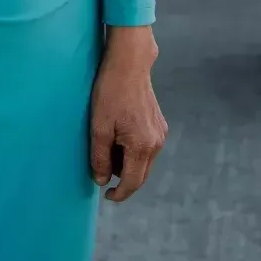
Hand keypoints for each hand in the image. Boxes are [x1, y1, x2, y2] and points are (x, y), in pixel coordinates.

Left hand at [89, 34, 167, 201]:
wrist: (129, 64)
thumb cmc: (110, 93)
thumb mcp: (99, 126)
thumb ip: (100, 157)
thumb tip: (102, 180)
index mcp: (142, 146)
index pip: (133, 182)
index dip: (120, 194)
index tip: (107, 196)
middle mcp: (157, 143)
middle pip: (141, 175)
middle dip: (123, 178)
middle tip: (102, 168)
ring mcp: (161, 133)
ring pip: (144, 162)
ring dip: (128, 163)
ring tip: (109, 147)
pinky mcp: (160, 124)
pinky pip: (147, 148)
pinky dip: (134, 151)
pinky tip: (119, 137)